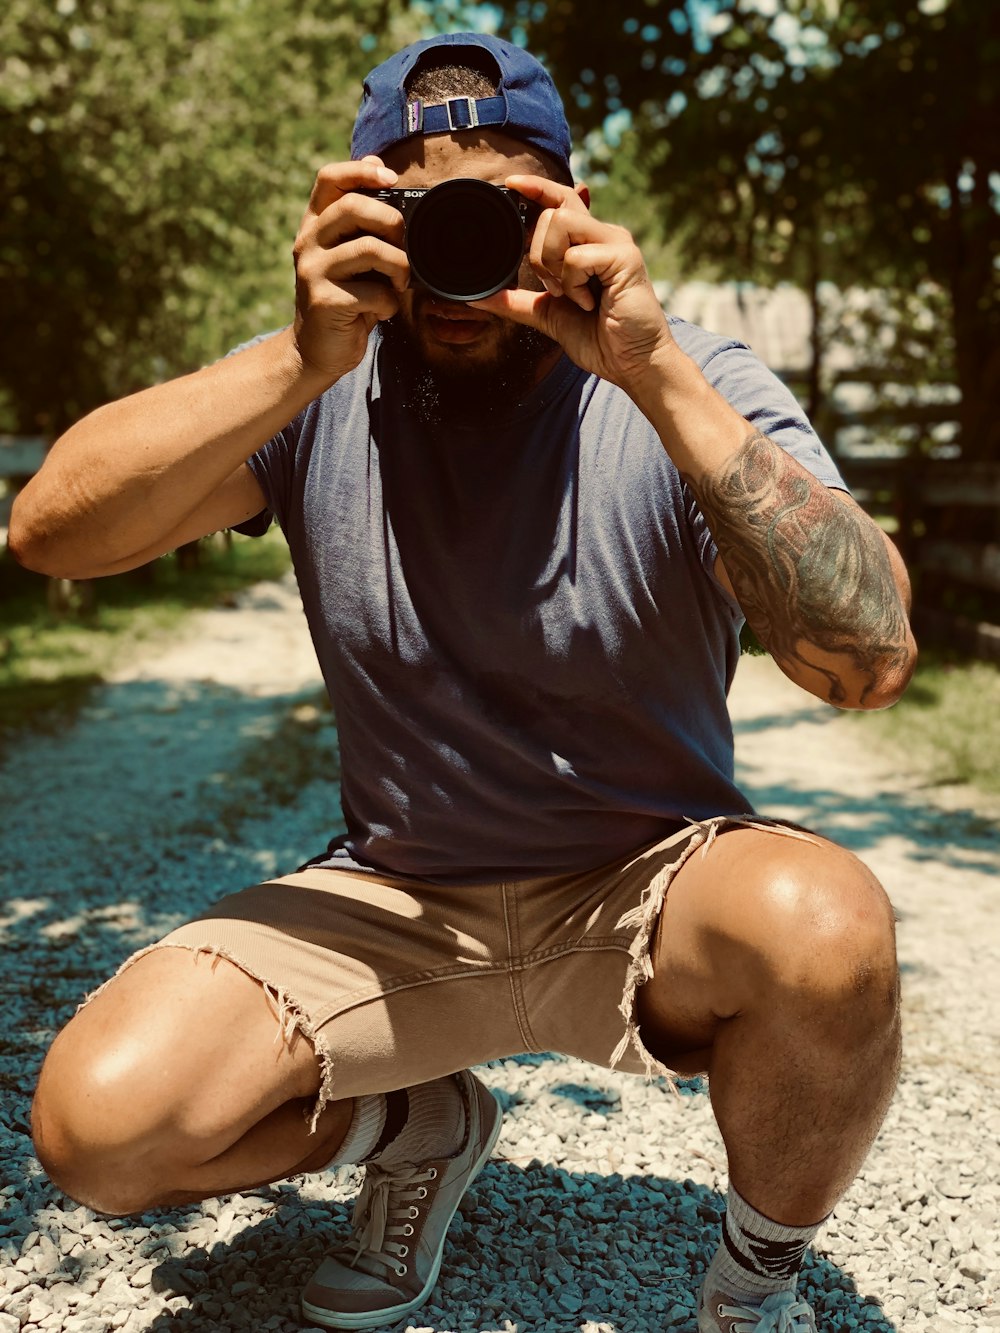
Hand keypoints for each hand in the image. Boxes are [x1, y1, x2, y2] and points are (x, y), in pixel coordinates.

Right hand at [291, 156, 408, 383]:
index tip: (391, 179)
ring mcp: (313, 272)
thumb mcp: (349, 255)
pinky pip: (373, 292)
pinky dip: (389, 304)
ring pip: (369, 249)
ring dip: (398, 267)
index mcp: (315, 226)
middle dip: (392, 222)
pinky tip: (382, 311)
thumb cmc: (344, 299)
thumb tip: (379, 169)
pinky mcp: (324, 301)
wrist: (317, 351)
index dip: (361, 171)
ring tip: (399, 283)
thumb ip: (360, 220)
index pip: (329, 178)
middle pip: (353, 207)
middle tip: (404, 245)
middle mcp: (308, 243)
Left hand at [470, 175, 677, 401]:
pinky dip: (574, 285)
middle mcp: (604, 235)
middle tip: (558, 289)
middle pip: (552, 212)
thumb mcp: (548, 315)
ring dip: (554, 264)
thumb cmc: (599, 339)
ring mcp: (617, 243)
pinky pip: (576, 256)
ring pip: (561, 223)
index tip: (511, 184)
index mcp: (589, 243)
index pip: (561, 199)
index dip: (537, 188)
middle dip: (539, 255)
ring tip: (574, 295)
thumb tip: (477, 299)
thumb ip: (516, 303)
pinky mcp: (624, 257)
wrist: (632, 364)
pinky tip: (591, 303)